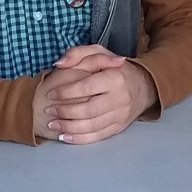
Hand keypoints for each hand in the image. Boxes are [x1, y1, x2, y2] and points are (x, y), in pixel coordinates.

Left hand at [35, 46, 156, 143]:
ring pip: (91, 126)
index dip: (66, 92)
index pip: (86, 87)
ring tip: (52, 125)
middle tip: (48, 110)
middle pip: (88, 110)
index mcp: (115, 78)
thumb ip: (78, 54)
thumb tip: (59, 64)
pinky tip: (65, 137)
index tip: (50, 94)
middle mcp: (120, 98)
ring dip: (68, 128)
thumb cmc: (115, 69)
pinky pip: (98, 136)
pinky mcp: (120, 127)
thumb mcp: (99, 52)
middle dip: (64, 112)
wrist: (143, 86)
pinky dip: (80, 139)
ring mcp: (121, 115)